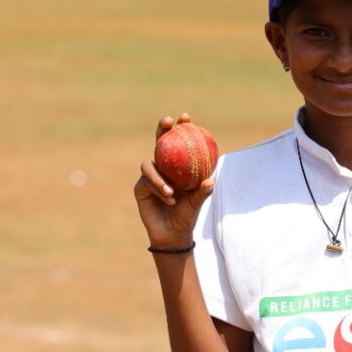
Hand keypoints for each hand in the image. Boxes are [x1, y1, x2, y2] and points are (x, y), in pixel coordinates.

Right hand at [134, 113, 214, 248]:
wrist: (172, 234)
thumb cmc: (187, 215)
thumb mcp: (197, 203)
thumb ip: (202, 192)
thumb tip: (211, 180)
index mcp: (177, 165)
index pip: (178, 142)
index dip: (180, 127)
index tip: (186, 117)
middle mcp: (162, 167)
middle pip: (159, 142)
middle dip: (162, 128)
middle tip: (168, 122)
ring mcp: (149, 176)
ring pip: (150, 165)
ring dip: (161, 177)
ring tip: (172, 191)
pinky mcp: (140, 187)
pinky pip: (147, 182)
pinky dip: (159, 189)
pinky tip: (169, 198)